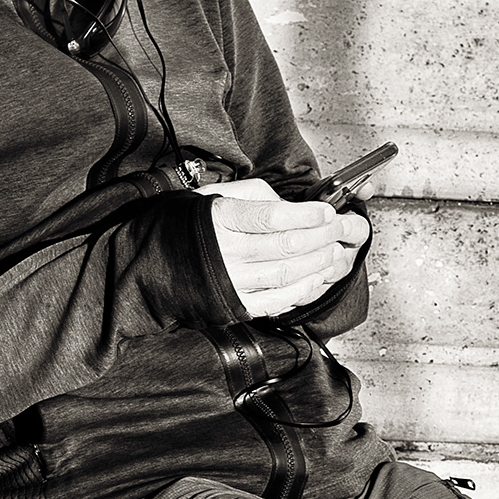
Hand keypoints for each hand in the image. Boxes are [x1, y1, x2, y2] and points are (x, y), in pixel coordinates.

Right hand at [199, 177, 369, 317]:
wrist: (157, 260)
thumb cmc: (193, 223)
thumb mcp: (218, 194)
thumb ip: (257, 196)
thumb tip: (292, 207)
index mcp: (220, 219)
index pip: (272, 217)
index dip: (306, 215)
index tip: (326, 211)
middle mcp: (225, 252)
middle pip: (286, 245)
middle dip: (322, 237)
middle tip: (341, 230)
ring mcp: (231, 281)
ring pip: (287, 273)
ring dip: (318, 263)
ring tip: (334, 252)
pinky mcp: (236, 304)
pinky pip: (277, 300)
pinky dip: (302, 290)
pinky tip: (316, 278)